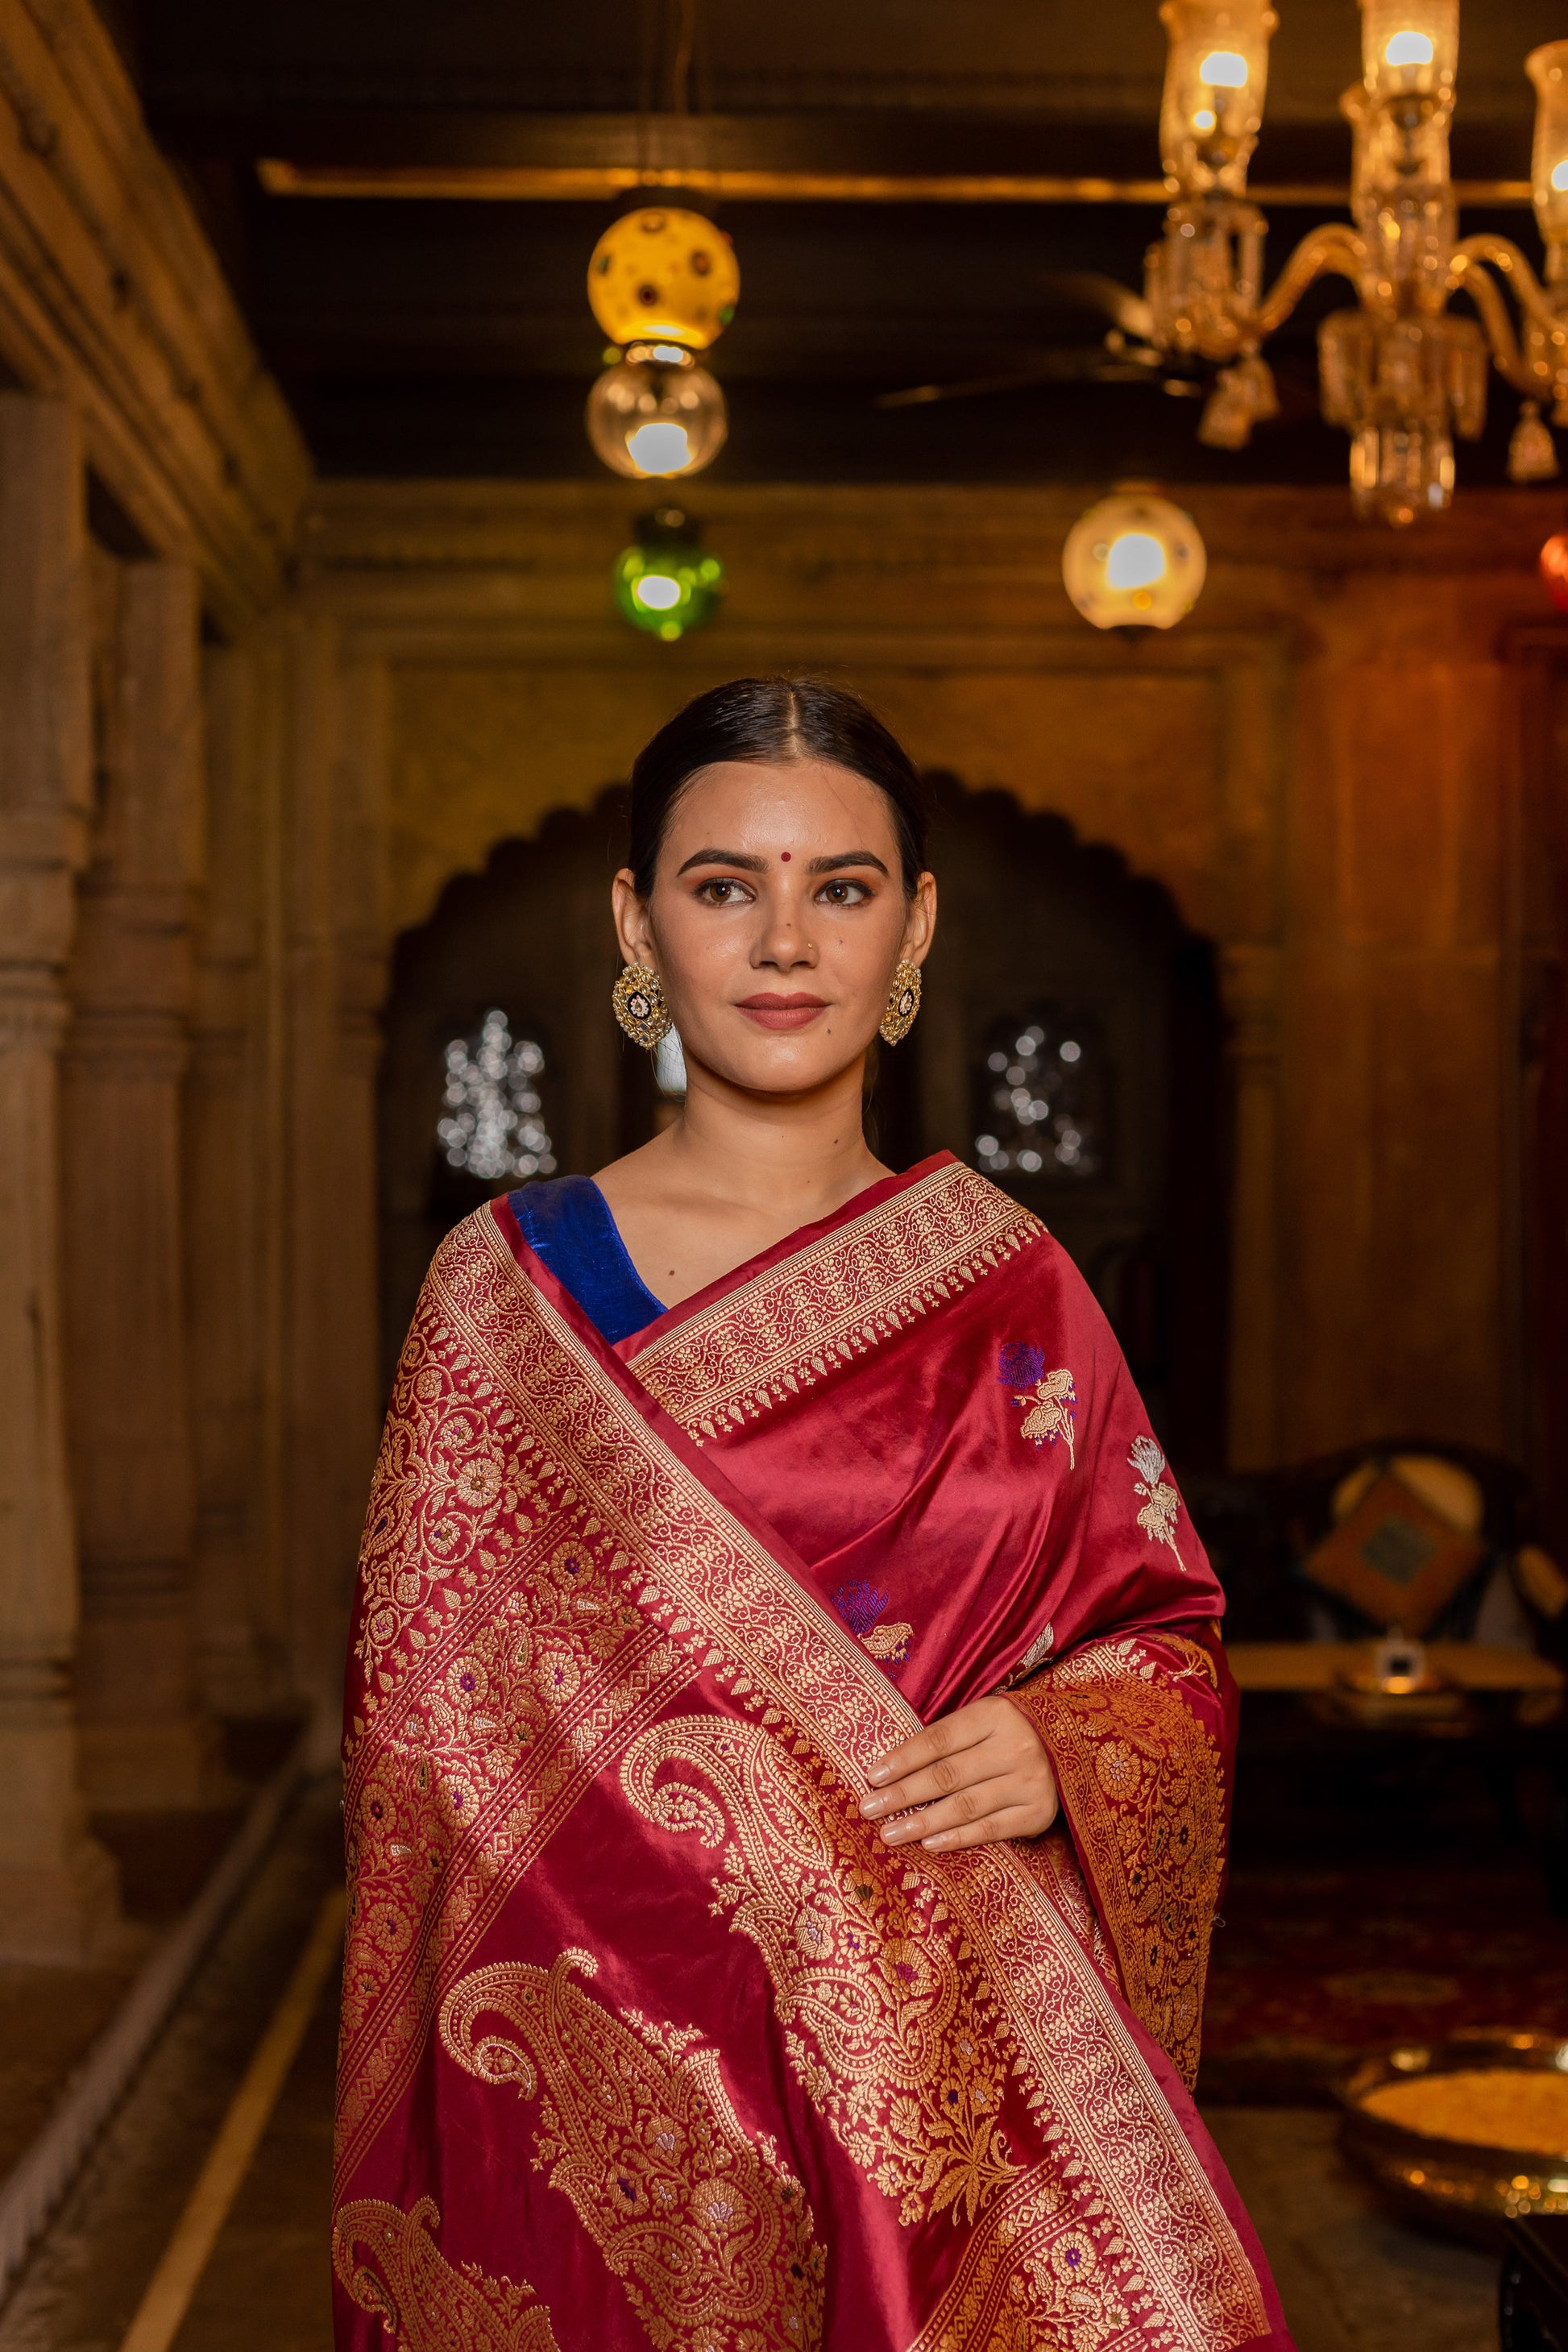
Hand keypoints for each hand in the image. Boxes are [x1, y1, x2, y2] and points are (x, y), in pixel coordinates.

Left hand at [859, 1695, 1058, 1852]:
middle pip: (947, 1775)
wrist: (1075, 1747)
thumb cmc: (1013, 1732)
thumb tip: (891, 1767)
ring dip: (922, 1822)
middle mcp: (1015, 1747)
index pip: (939, 1739)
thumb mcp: (985, 1720)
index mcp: (995, 1715)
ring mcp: (1029, 1782)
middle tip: (869, 1808)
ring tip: (890, 1834)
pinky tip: (929, 1844)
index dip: (903, 1758)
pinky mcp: (1039, 1813)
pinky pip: (991, 1829)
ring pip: (965, 1806)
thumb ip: (948, 1738)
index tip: (872, 1776)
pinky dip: (958, 1838)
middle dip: (903, 1794)